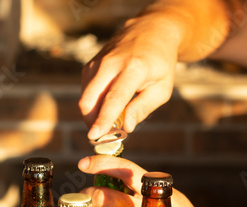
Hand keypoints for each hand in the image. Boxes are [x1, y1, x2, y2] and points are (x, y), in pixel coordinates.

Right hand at [79, 12, 182, 139]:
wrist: (152, 31)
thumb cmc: (160, 64)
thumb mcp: (162, 89)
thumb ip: (143, 108)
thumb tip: (126, 127)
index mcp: (134, 68)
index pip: (114, 98)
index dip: (103, 119)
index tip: (94, 135)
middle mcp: (112, 62)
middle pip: (90, 99)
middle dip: (92, 121)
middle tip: (105, 134)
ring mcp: (98, 61)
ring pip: (85, 96)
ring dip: (92, 114)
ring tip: (110, 119)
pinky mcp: (91, 64)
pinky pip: (85, 90)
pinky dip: (92, 103)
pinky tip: (106, 106)